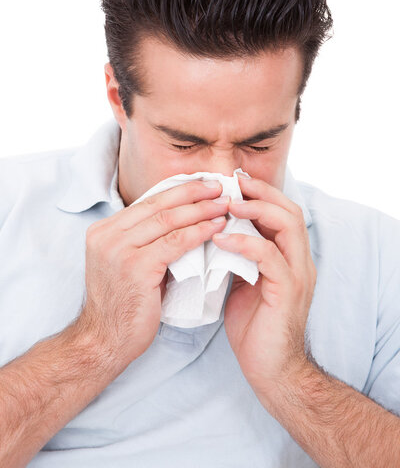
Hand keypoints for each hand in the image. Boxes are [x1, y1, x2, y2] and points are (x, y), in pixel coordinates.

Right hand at [77, 179, 228, 371]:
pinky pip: (175, 242)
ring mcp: (119, 250)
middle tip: (219, 186)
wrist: (104, 342)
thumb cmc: (122, 305)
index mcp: (104, 230)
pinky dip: (199, 231)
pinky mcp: (136, 267)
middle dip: (192, 192)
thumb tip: (182, 219)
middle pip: (158, 204)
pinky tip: (216, 226)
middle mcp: (107, 235)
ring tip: (224, 204)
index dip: (178, 190)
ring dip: (201, 209)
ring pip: (168, 220)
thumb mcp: (126, 263)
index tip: (202, 184)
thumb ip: (145, 241)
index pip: (147, 201)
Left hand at [212, 173, 316, 401]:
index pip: (282, 211)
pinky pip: (269, 257)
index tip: (232, 180)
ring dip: (256, 210)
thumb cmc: (254, 326)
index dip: (260, 192)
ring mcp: (297, 274)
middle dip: (260, 192)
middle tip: (231, 183)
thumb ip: (238, 256)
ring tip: (227, 204)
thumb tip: (212, 231)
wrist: (271, 370)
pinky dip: (245, 242)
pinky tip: (221, 238)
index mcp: (289, 256)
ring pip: (287, 226)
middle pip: (290, 210)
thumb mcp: (244, 281)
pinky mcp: (288, 291)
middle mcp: (299, 260)